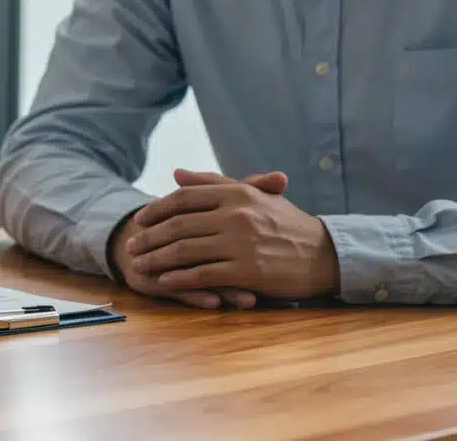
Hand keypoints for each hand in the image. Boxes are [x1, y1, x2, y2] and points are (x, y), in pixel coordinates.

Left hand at [126, 171, 339, 299]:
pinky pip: (203, 275)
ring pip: (185, 250)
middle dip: (150, 237)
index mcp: (237, 193)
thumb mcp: (254, 196)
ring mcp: (241, 243)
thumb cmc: (286, 224)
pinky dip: (180, 279)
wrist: (325, 254)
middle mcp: (236, 214)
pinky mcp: (247, 270)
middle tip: (130, 246)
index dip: (157, 208)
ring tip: (139, 266)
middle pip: (179, 225)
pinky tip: (165, 282)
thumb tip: (176, 173)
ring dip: (157, 259)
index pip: (185, 197)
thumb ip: (213, 183)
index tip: (139, 219)